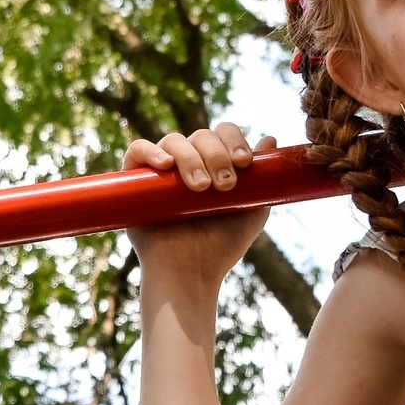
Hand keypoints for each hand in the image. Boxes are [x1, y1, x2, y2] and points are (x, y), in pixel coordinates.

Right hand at [123, 125, 273, 287]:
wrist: (191, 271)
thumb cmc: (221, 245)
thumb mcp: (253, 210)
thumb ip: (263, 178)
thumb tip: (270, 139)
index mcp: (214, 164)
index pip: (222, 133)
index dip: (233, 140)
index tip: (244, 163)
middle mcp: (187, 163)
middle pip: (201, 135)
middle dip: (216, 155)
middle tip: (223, 185)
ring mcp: (160, 171)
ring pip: (173, 140)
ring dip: (190, 158)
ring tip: (199, 188)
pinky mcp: (134, 181)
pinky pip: (137, 150)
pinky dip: (150, 151)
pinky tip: (165, 165)